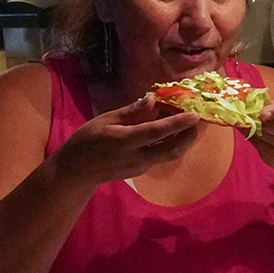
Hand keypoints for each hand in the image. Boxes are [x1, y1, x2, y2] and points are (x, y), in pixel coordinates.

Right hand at [51, 97, 201, 186]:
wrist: (76, 172)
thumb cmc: (86, 141)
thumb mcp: (104, 121)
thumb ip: (131, 112)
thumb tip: (152, 100)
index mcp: (125, 142)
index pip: (157, 132)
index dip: (178, 123)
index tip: (195, 115)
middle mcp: (137, 157)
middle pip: (172, 149)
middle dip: (189, 135)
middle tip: (197, 119)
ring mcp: (141, 167)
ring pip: (170, 154)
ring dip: (182, 140)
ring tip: (187, 123)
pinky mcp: (141, 170)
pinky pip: (161, 156)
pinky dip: (169, 143)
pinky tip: (168, 131)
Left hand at [253, 97, 273, 176]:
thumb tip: (250, 102)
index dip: (272, 111)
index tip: (262, 113)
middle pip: (268, 123)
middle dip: (258, 118)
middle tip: (256, 115)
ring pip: (259, 132)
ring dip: (254, 126)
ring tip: (259, 125)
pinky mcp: (273, 157)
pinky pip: (254, 142)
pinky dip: (251, 135)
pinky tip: (258, 134)